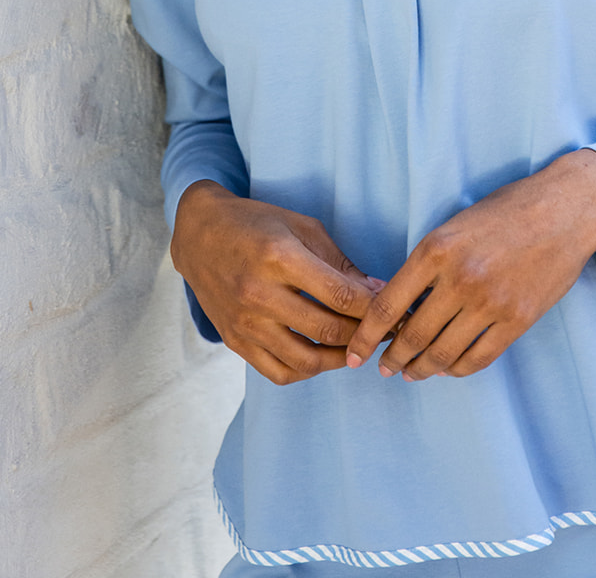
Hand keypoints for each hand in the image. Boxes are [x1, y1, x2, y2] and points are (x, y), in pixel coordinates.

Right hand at [171, 181, 382, 384]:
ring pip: (305, 361)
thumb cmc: (257, 224)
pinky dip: (307, 371)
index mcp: (280, 258)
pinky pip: (278, 372)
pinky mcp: (234, 341)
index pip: (340, 296)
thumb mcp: (301, 227)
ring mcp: (245, 322)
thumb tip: (377, 292)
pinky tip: (322, 357)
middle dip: (365, 334)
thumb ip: (339, 263)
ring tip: (357, 347)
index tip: (395, 310)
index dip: (375, 308)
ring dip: (340, 359)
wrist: (199, 234)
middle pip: (327, 330)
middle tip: (385, 332)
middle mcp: (259, 294)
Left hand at [345, 150, 595, 380]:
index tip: (354, 355)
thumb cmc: (506, 210)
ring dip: (423, 369)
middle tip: (385, 369)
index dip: (366, 338)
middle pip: (413, 336)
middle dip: (393, 359)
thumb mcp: (455, 225)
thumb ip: (429, 263)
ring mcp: (491, 302)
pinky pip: (479, 357)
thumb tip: (403, 307)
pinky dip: (458, 369)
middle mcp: (460, 278)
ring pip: (444, 353)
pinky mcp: (518, 319)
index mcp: (436, 248)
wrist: (565, 208)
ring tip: (414, 373)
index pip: (387, 306)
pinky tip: (449, 368)